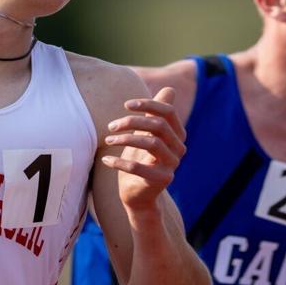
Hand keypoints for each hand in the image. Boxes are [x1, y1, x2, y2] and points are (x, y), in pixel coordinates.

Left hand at [100, 86, 185, 212]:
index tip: (126, 105)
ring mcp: (172, 165)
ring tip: (108, 140)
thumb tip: (169, 89)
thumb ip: (155, 114)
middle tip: (110, 126)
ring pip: (151, 143)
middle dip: (131, 122)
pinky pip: (139, 167)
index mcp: (177, 135)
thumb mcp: (146, 134)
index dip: (148, 104)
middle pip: (158, 126)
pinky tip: (106, 159)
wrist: (138, 194)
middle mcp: (179, 149)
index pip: (168, 112)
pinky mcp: (162, 180)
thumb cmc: (140, 159)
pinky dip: (119, 162)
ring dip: (125, 139)